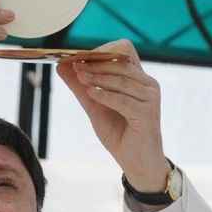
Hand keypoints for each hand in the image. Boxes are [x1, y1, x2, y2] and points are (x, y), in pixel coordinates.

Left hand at [57, 40, 169, 191]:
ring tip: (80, 78)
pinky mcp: (148, 114)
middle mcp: (148, 84)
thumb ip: (80, 86)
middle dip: (95, 63)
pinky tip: (90, 94)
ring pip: (121, 79)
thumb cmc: (120, 133)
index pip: (124, 49)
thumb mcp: (94, 107)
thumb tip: (61, 66)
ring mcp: (150, 98)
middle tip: (74, 65)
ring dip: (98, 77)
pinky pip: (123, 100)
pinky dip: (104, 95)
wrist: (137, 162)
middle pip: (121, 61)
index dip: (102, 50)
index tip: (78, 57)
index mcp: (138, 78)